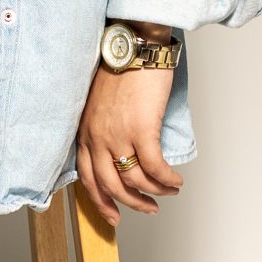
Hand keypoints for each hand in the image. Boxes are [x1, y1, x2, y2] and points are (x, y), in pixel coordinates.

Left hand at [76, 63, 184, 224]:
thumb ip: (102, 129)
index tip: (113, 215)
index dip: (101, 201)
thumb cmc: (122, 69)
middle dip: (131, 203)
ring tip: (169, 192)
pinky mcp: (141, 130)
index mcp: (85, 132)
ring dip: (155, 192)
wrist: (135, 46)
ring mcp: (118, 135)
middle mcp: (97, 138)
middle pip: (111, 185)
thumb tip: (119, 153)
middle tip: (148, 209)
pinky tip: (176, 181)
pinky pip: (155, 167)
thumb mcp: (99, 104)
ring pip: (135, 179)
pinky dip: (166, 179)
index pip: (88, 178)